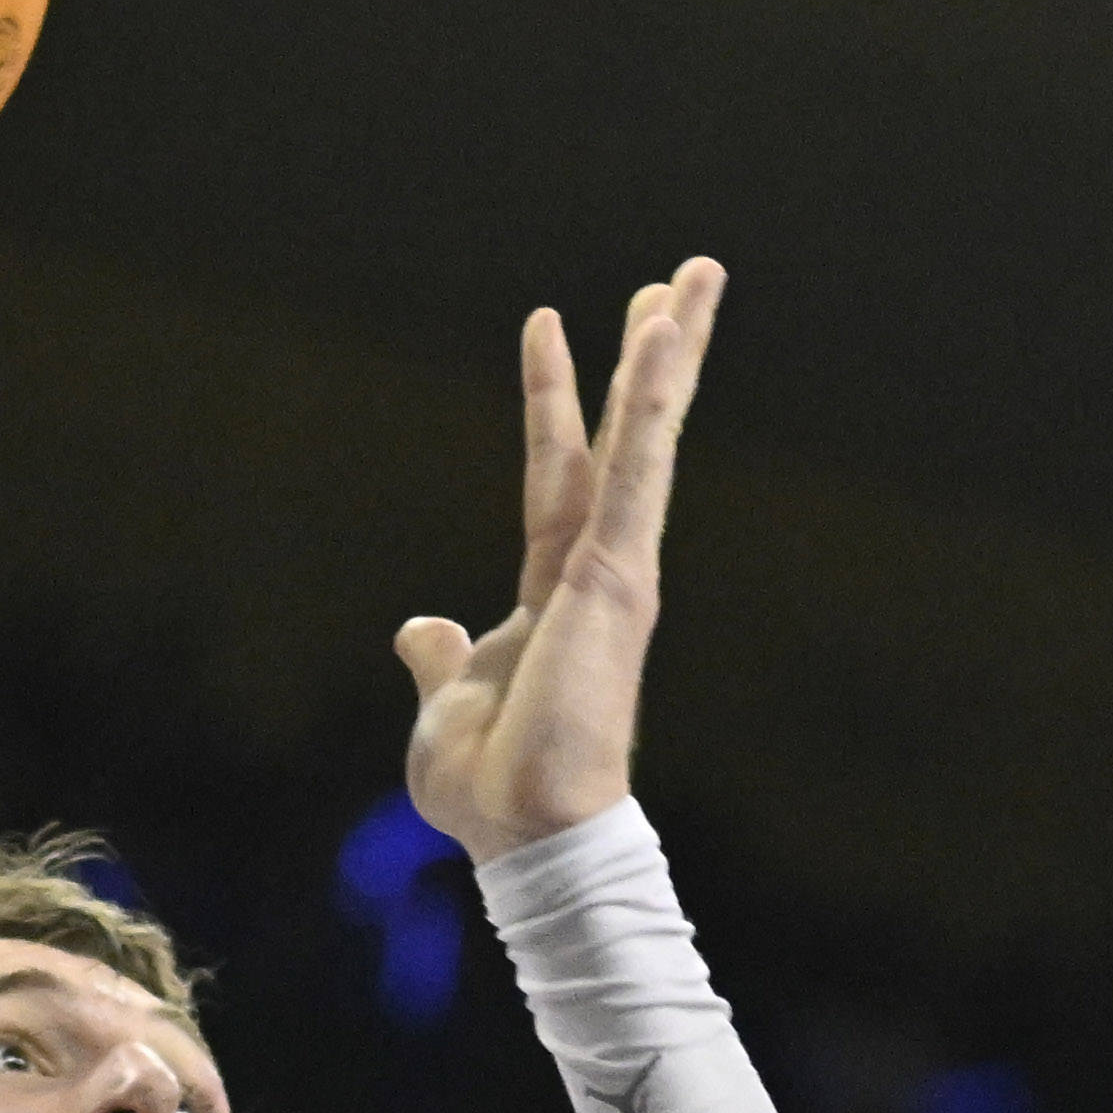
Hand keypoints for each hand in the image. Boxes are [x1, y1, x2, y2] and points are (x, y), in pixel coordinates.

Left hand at [399, 261, 725, 861]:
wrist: (526, 835)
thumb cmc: (492, 790)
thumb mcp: (444, 705)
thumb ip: (439, 658)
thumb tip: (419, 628)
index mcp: (557, 593)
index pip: (557, 474)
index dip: (553, 399)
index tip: (551, 324)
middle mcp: (600, 570)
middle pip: (626, 437)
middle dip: (651, 358)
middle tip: (677, 281)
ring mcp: (618, 569)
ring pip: (647, 437)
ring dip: (670, 354)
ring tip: (693, 277)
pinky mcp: (622, 575)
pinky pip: (639, 469)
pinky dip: (653, 402)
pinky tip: (665, 336)